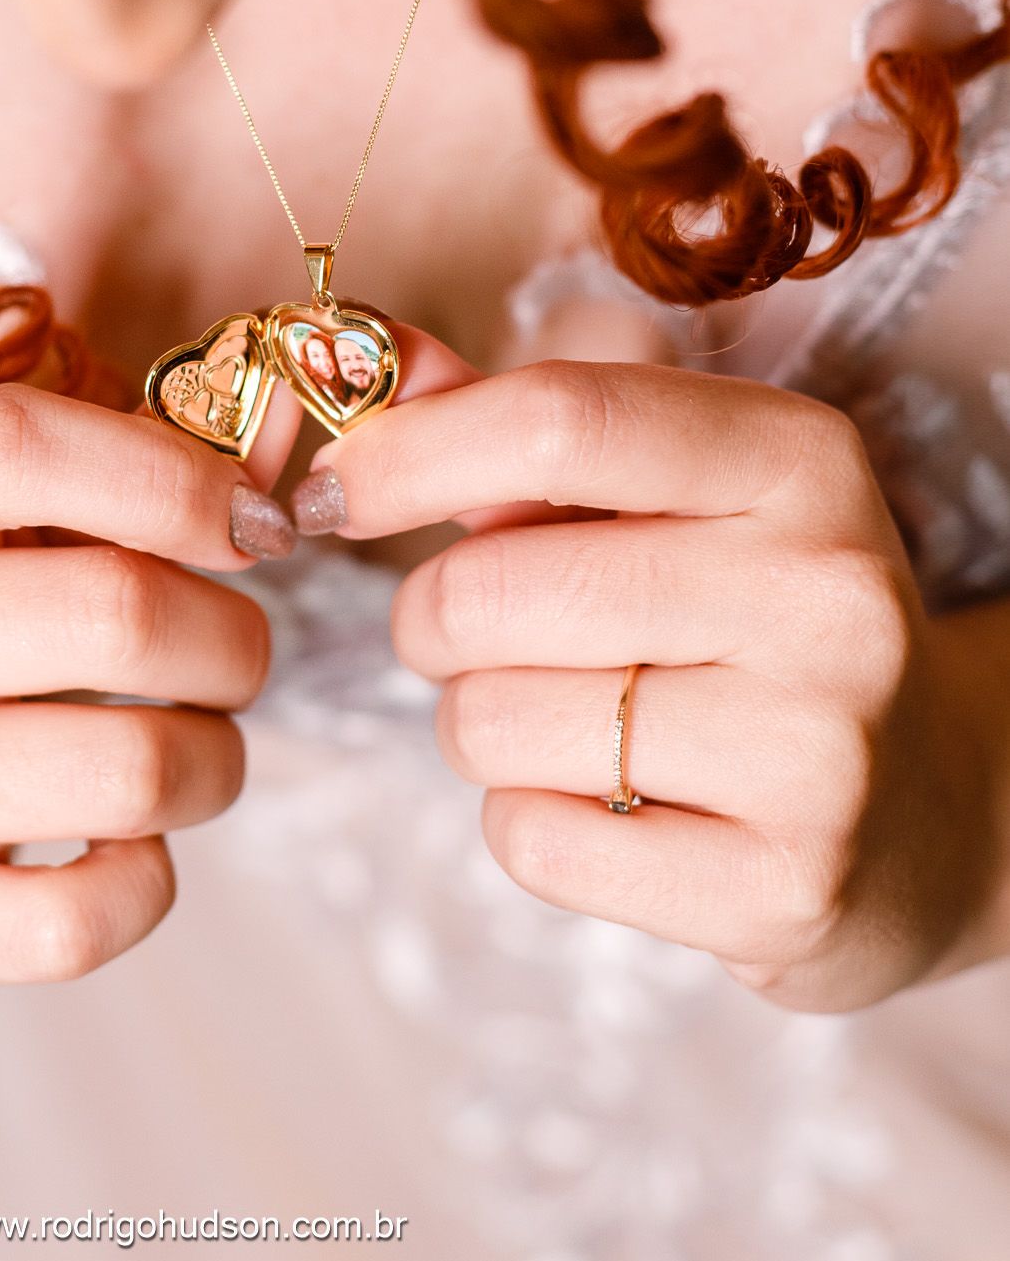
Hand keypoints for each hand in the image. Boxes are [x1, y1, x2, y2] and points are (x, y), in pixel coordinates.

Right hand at [0, 382, 296, 982]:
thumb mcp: (1, 485)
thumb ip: (141, 451)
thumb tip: (285, 439)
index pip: (15, 446)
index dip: (172, 478)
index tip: (250, 521)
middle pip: (110, 614)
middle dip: (229, 635)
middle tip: (232, 646)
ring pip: (127, 772)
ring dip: (214, 756)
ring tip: (192, 736)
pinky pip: (77, 923)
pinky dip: (147, 878)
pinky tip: (124, 833)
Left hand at [295, 357, 1000, 1009]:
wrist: (925, 806)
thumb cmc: (743, 614)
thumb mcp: (668, 490)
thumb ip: (504, 422)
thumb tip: (352, 368)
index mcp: (796, 458)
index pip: (558, 418)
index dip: (409, 450)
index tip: (335, 488)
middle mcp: (825, 592)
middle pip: (492, 588)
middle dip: (430, 617)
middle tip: (467, 631)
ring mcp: (818, 752)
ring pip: (492, 722)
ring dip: (476, 724)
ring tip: (561, 716)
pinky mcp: (784, 892)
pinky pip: (533, 843)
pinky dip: (524, 823)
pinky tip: (607, 804)